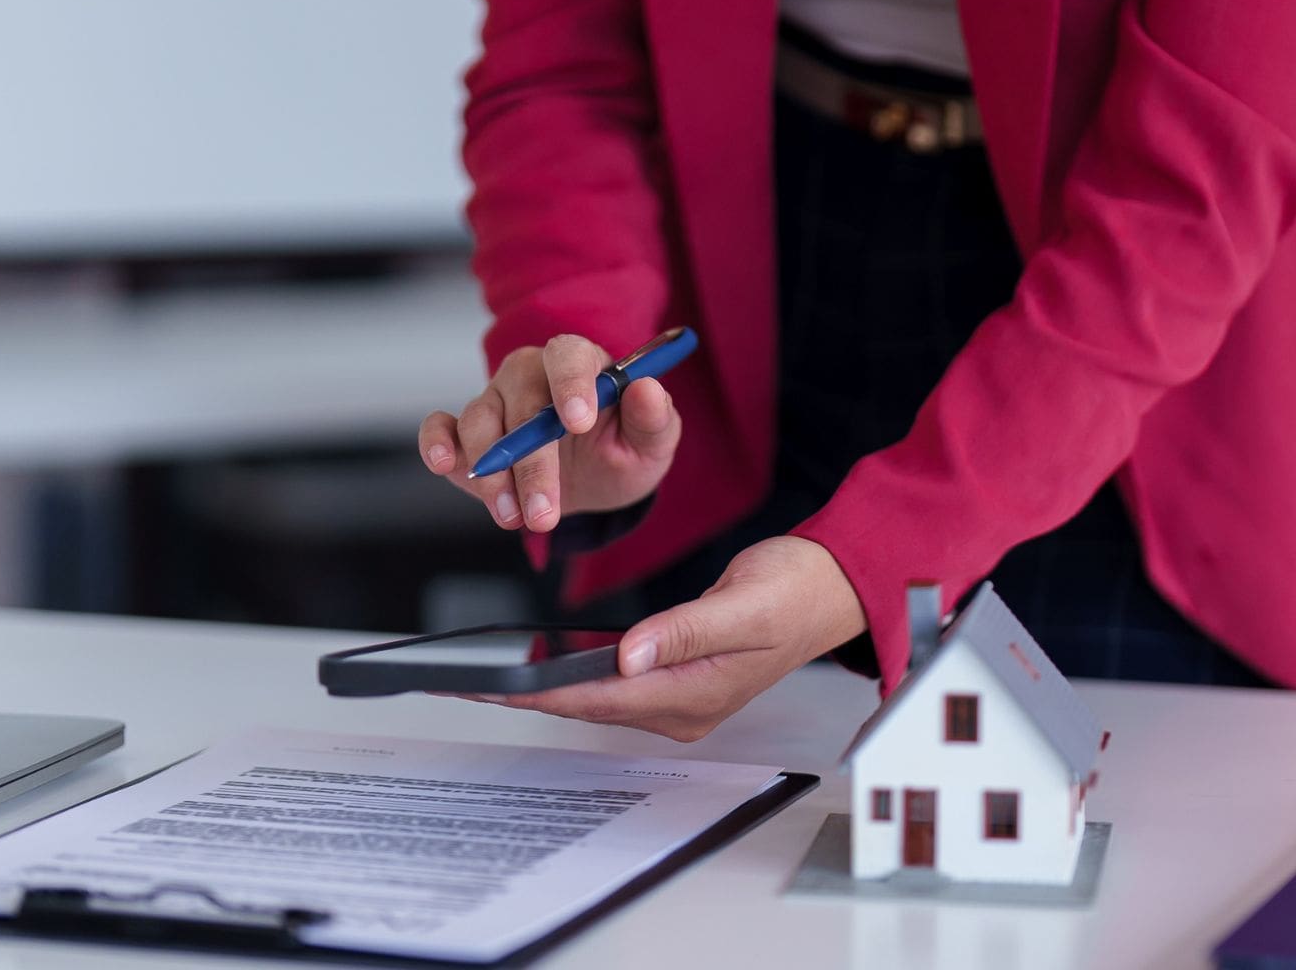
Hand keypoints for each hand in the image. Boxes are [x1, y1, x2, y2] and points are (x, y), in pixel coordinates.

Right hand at [420, 334, 681, 532]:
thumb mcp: (651, 444)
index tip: (578, 423)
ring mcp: (495, 401)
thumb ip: (654, 419)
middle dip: (532, 463)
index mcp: (580, 364)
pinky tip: (443, 464)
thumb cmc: (621, 451)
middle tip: (545, 513)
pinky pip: (441, 426)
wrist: (593, 483)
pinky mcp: (464, 433)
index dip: (571, 384)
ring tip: (515, 518)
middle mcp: (531, 375)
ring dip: (493, 475)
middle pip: (521, 402)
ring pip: (480, 423)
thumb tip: (648, 390)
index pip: (568, 356)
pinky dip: (436, 441)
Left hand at [469, 536, 868, 741]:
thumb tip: (630, 654)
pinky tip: (541, 667)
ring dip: (543, 689)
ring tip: (486, 678)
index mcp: (696, 693)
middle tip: (463, 682)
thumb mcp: (745, 603)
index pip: (599, 697)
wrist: (832, 588)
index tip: (489, 686)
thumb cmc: (797, 591)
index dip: (538, 692)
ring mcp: (681, 698)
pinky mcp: (678, 680)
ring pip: (596, 699)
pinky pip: (613, 686)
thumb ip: (686, 629)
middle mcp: (684, 707)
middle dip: (525, 695)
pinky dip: (572, 676)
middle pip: (588, 705)